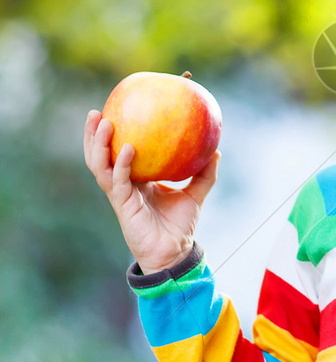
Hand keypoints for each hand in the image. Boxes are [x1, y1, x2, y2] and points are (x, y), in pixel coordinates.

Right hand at [83, 110, 219, 274]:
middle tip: (95, 112)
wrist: (175, 251)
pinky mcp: (123, 206)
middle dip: (93, 135)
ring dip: (99, 145)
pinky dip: (122, 164)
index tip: (116, 110)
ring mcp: (120, 195)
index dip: (114, 134)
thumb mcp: (196, 193)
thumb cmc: (181, 224)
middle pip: (100, 156)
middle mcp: (123, 184)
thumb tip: (216, 150)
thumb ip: (205, 173)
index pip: (119, 151)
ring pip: (100, 167)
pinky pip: (118, 182)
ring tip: (103, 123)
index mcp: (136, 179)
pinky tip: (129, 149)